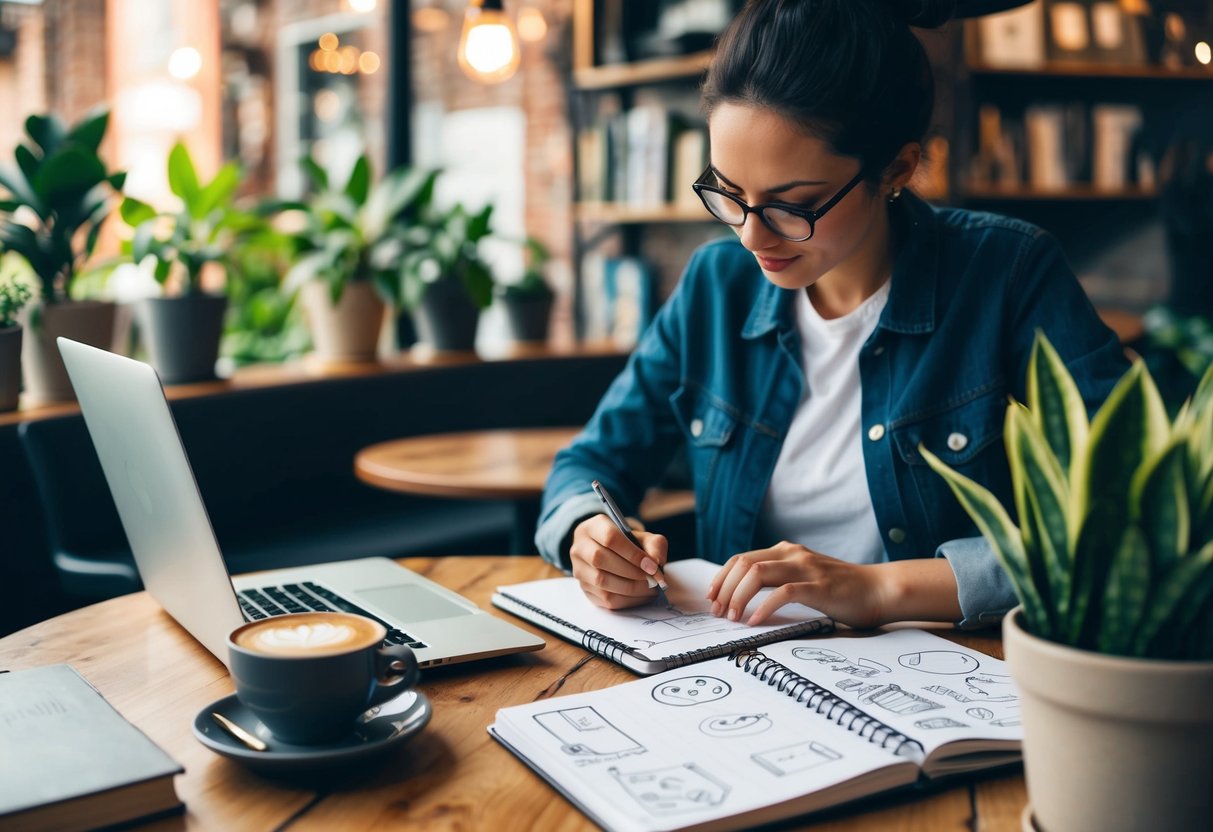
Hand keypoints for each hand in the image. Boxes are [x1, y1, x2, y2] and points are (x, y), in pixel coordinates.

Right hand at [570, 514, 668, 609]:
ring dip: (630, 588)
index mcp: (593, 527)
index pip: (610, 538)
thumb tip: (655, 563)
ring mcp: (578, 569)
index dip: (633, 554)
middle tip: (652, 579)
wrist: (614, 556)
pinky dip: (627, 600)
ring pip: (601, 581)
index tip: (652, 566)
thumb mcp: (644, 538)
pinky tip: (641, 595)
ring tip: (649, 588)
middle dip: (632, 572)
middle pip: (600, 559)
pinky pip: (604, 598)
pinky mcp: (584, 588)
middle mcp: (580, 546)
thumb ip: (655, 545)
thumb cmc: (630, 545)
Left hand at [707, 541, 889, 628]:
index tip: (711, 599)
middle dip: (724, 589)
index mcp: (786, 551)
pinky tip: (755, 621)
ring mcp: (806, 568)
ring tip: (732, 618)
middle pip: (743, 564)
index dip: (721, 578)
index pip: (741, 558)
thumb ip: (779, 579)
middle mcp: (792, 554)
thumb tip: (744, 599)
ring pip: (757, 574)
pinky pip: (782, 593)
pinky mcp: (818, 586)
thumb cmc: (841, 590)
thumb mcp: (804, 577)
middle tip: (718, 613)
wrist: (880, 590)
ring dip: (738, 597)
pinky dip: (763, 606)